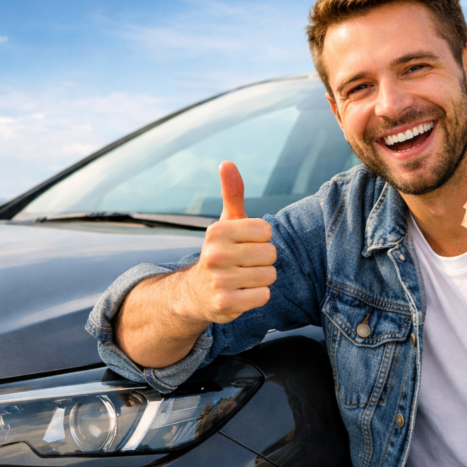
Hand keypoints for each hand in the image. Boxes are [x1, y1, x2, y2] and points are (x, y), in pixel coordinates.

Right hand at [176, 161, 276, 323]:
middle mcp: (215, 254)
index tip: (244, 245)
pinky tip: (241, 294)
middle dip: (263, 261)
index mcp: (217, 231)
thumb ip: (232, 193)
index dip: (261, 240)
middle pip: (270, 254)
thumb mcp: (226, 223)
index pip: (266, 231)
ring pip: (269, 276)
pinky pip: (263, 296)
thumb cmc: (220, 253)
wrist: (196, 294)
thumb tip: (227, 162)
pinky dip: (257, 297)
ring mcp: (219, 280)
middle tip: (244, 265)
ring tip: (242, 279)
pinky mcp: (225, 304)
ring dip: (261, 280)